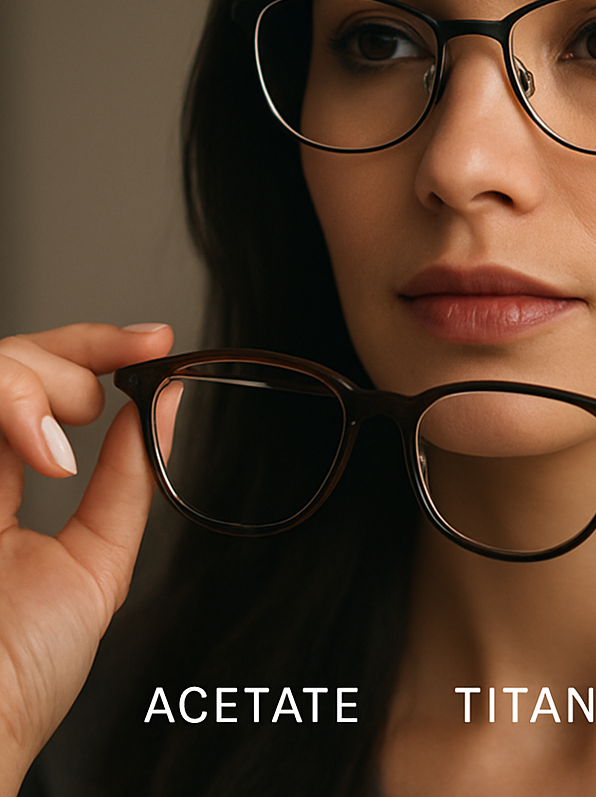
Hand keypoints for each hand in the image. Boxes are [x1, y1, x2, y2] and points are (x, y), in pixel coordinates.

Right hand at [0, 323, 173, 791]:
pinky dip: (7, 410)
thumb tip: (165, 406)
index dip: (94, 347)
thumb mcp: (96, 562)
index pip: (42, 386)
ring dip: (34, 386)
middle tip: (100, 404)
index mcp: (1, 484)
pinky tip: (39, 453)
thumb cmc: (20, 670)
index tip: (153, 341)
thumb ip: (126, 480)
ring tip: (60, 447)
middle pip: (7, 361)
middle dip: (69, 358)